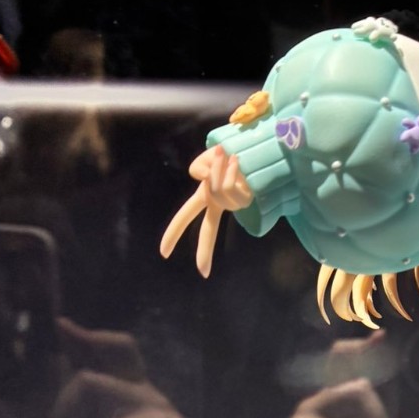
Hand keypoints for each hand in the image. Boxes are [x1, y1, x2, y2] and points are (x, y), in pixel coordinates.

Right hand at [160, 145, 252, 277]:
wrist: (254, 145)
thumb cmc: (228, 152)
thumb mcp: (205, 158)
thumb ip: (198, 169)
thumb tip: (208, 180)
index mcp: (207, 195)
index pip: (187, 215)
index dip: (173, 233)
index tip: (164, 254)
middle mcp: (219, 203)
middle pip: (208, 229)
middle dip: (204, 249)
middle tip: (202, 272)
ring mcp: (233, 202)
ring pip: (216, 190)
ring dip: (218, 169)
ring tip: (226, 155)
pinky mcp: (247, 197)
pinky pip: (229, 185)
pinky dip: (229, 169)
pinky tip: (236, 160)